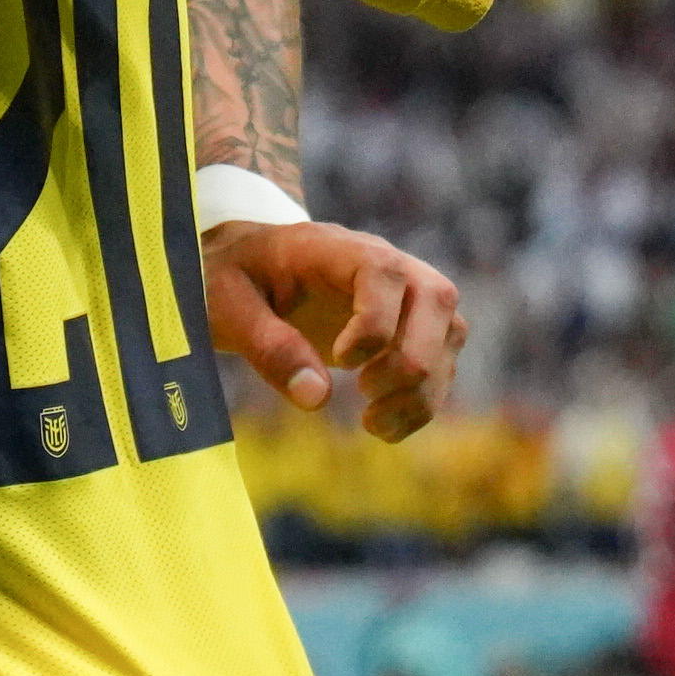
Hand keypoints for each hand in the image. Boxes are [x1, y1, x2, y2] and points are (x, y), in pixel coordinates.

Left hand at [205, 218, 463, 440]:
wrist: (246, 269)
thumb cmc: (232, 280)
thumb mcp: (225, 306)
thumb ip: (267, 346)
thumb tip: (317, 398)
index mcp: (335, 247)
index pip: (384, 271)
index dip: (376, 322)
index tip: (343, 361)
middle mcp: (385, 263)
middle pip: (437, 299)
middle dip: (410, 360)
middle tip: (364, 395)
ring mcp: (405, 295)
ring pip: (450, 334)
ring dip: (424, 390)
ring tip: (374, 426)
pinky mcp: (410, 328)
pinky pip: (442, 361)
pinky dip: (423, 401)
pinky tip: (385, 428)